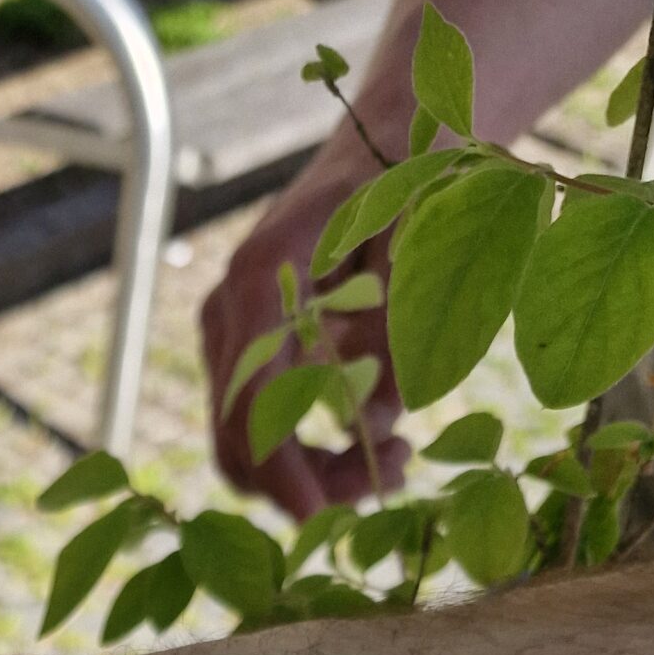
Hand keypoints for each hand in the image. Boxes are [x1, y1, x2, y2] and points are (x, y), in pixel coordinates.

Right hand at [200, 145, 407, 522]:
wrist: (389, 136)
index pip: (249, 404)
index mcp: (262, 278)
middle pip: (239, 438)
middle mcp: (231, 310)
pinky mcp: (250, 350)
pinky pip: (265, 424)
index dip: (282, 472)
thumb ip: (398, 346)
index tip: (321, 517)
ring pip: (248, 442)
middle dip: (307, 483)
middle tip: (396, 478)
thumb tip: (371, 435)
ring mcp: (233, 333)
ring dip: (315, 472)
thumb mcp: (422, 259)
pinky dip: (312, 450)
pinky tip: (373, 440)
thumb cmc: (413, 184)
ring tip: (400, 458)